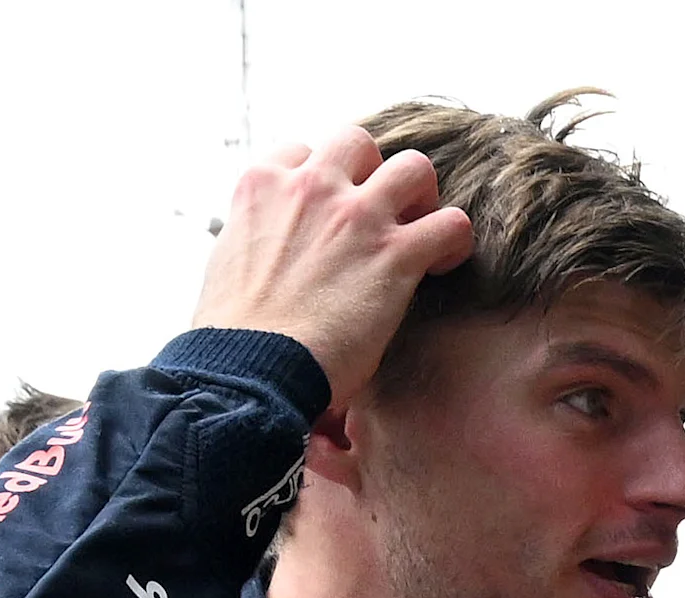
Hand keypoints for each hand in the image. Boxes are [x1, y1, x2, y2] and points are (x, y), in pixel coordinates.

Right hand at [191, 127, 475, 412]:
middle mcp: (309, 187)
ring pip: (414, 167)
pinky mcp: (394, 253)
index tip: (330, 212)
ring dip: (422, 197)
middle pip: (358, 143)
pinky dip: (454, 241)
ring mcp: (355, 215)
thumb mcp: (230, 260)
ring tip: (418, 232)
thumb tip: (274, 250)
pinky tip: (439, 266)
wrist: (250, 367)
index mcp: (261, 185)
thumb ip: (260, 237)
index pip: (301, 151)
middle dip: (375, 173)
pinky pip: (451, 222)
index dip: (323, 179)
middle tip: (381, 215)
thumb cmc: (237, 333)